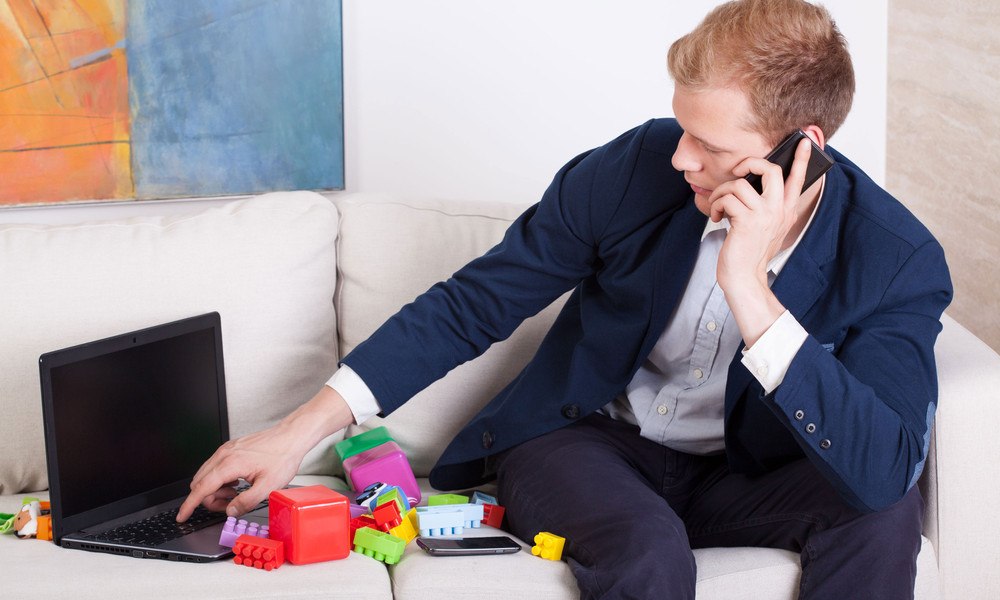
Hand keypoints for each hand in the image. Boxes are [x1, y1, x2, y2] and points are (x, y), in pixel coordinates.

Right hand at [176, 386, 353, 521]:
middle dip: (209, 499)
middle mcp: (224, 454)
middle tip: (230, 505)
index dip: (189, 505)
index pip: (201, 488)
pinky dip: (221, 480)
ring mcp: (226, 450)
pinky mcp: (231, 449)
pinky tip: (237, 483)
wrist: (291, 436)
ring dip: (216, 490)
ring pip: (207, 475)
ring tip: (237, 494)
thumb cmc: (283, 456)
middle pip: (201, 483)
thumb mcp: (268, 486)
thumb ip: (246, 501)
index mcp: (230, 464)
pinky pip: (216, 467)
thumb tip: (230, 511)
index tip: (182, 516)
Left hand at [707, 138, 813, 346]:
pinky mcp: (747, 221)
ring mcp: (765, 215)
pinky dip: (715, 206)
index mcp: (785, 211)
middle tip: (738, 171)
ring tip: (718, 207)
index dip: (802, 159)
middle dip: (750, 163)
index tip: (806, 141)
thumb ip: (763, 206)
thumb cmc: (748, 251)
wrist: (743, 277)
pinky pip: (727, 199)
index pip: (798, 180)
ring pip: (739, 184)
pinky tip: (715, 218)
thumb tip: (747, 184)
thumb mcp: (763, 226)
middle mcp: (779, 210)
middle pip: (771, 170)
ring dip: (721, 193)